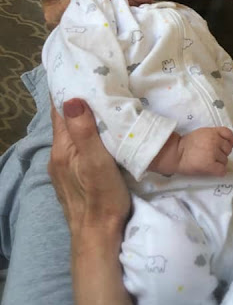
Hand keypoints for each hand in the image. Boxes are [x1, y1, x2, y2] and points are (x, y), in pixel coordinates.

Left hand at [48, 98, 135, 304]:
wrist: (98, 236)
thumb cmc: (102, 198)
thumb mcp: (97, 163)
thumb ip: (85, 132)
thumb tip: (71, 99)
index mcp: (63, 148)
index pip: (61, 110)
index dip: (69, 89)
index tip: (81, 68)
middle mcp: (58, 155)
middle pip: (65, 120)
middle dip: (77, 100)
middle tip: (98, 79)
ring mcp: (63, 168)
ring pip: (72, 134)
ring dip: (82, 117)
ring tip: (101, 100)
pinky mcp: (73, 177)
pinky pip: (77, 146)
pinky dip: (86, 133)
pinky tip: (99, 131)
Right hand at [149, 127, 232, 176]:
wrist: (175, 154)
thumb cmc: (186, 145)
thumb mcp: (201, 133)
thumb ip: (213, 135)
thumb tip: (224, 143)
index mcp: (212, 132)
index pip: (229, 134)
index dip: (230, 141)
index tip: (226, 147)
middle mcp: (215, 141)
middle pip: (228, 149)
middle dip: (222, 153)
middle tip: (212, 156)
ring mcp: (213, 153)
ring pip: (225, 161)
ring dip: (218, 163)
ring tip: (207, 162)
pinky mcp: (210, 165)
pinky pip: (222, 170)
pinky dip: (219, 172)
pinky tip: (212, 170)